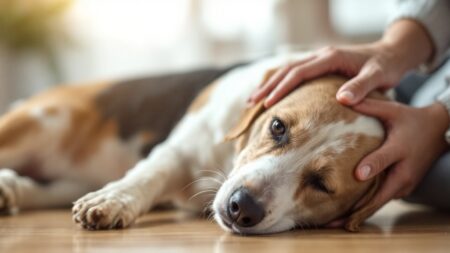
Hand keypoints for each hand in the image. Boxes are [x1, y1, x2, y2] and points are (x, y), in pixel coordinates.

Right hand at [248, 20, 432, 107]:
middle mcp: (321, 55)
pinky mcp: (320, 65)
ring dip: (269, 84)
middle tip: (251, 103)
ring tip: (253, 100)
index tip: (268, 104)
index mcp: (331, 57)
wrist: (392, 53)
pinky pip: (294, 73)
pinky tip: (272, 93)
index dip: (282, 88)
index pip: (299, 73)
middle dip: (267, 86)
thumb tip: (342, 100)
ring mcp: (319, 59)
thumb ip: (361, 87)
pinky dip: (280, 82)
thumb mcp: (379, 77)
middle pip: (286, 70)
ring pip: (287, 70)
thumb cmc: (386, 66)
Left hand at [326, 99, 448, 227]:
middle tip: (334, 220)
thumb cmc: (409, 119)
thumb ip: (368, 105)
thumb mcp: (392, 109)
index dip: (372, 166)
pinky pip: (382, 200)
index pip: (385, 158)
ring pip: (381, 202)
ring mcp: (405, 182)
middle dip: (358, 209)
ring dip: (359, 213)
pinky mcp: (403, 188)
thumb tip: (341, 96)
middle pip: (382, 193)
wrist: (439, 131)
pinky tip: (346, 217)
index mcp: (401, 147)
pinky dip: (365, 209)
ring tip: (334, 223)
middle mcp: (405, 169)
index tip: (357, 175)